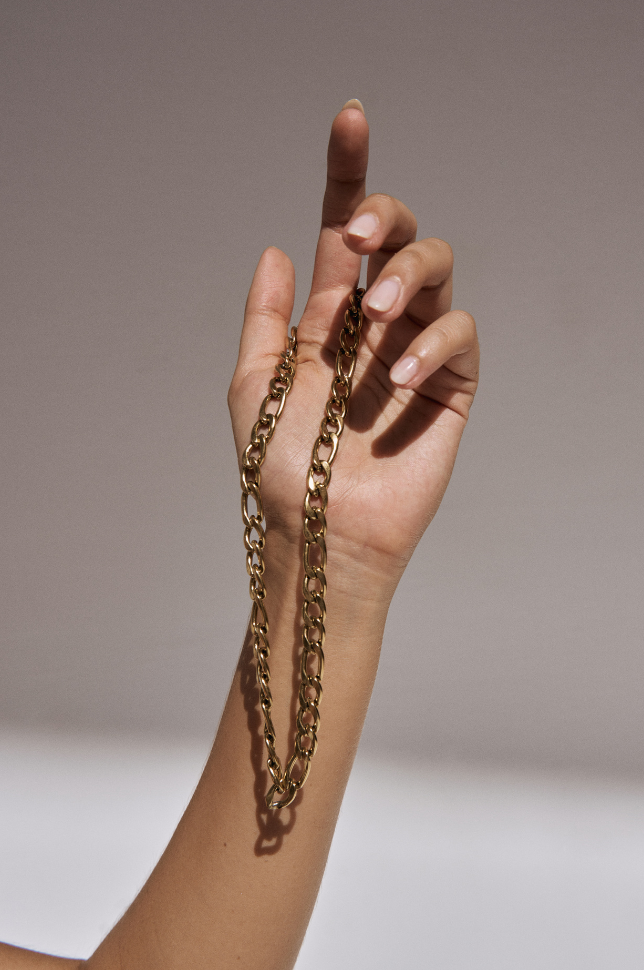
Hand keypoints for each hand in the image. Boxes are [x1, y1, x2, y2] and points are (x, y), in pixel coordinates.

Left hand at [228, 102, 478, 602]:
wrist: (320, 534)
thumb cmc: (282, 467)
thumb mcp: (253, 383)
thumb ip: (267, 316)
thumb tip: (275, 247)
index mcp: (329, 316)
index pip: (345, 232)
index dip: (349, 175)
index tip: (348, 119)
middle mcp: (376, 324)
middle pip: (402, 237)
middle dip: (388, 217)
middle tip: (362, 239)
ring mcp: (416, 351)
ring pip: (437, 272)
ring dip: (407, 276)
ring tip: (371, 318)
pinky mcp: (452, 386)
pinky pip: (458, 335)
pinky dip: (430, 341)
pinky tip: (396, 374)